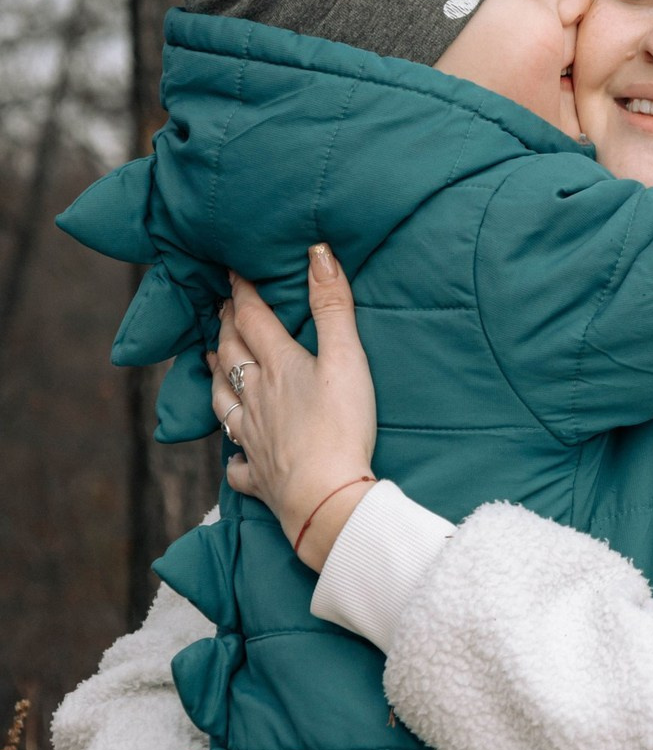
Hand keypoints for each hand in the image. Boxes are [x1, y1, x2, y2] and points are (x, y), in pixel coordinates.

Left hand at [210, 244, 376, 570]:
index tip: (231, 272)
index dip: (243, 293)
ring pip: (225, 403)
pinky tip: (234, 455)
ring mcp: (254, 439)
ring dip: (215, 379)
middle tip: (219, 311)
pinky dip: (234, 456)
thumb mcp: (347, 358)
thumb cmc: (340, 427)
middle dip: (225, 328)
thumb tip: (318, 252)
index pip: (253, 320)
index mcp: (278, 367)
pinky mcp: (259, 476)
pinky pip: (239, 465)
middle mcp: (256, 398)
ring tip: (208, 363)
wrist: (324, 497)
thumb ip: (333, 306)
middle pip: (232, 357)